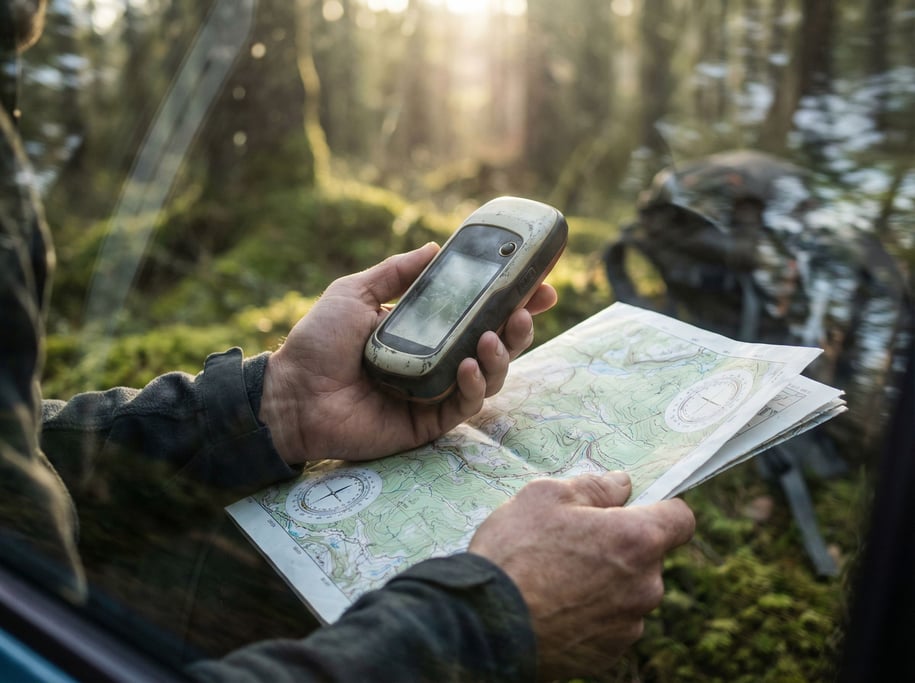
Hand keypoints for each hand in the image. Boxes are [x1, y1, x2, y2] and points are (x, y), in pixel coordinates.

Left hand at [259, 242, 557, 463]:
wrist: (291, 394)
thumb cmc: (318, 343)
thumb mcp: (355, 293)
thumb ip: (396, 272)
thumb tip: (436, 246)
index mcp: (424, 330)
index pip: (478, 314)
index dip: (512, 300)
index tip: (540, 285)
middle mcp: (437, 360)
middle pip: (495, 345)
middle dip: (520, 328)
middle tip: (527, 311)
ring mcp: (436, 392)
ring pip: (490, 376)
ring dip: (501, 355)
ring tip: (492, 338)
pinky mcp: (430, 421)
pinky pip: (466, 405)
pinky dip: (474, 385)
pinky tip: (468, 365)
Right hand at [468, 472, 694, 680]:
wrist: (483, 625)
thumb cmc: (514, 553)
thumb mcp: (544, 497)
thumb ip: (593, 486)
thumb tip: (622, 484)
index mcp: (636, 540)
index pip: (681, 519)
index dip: (661, 508)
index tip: (634, 508)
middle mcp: (645, 586)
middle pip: (649, 557)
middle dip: (620, 547)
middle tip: (573, 543)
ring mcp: (628, 626)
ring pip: (628, 593)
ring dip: (606, 583)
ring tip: (556, 578)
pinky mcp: (607, 656)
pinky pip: (609, 624)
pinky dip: (590, 615)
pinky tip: (554, 607)